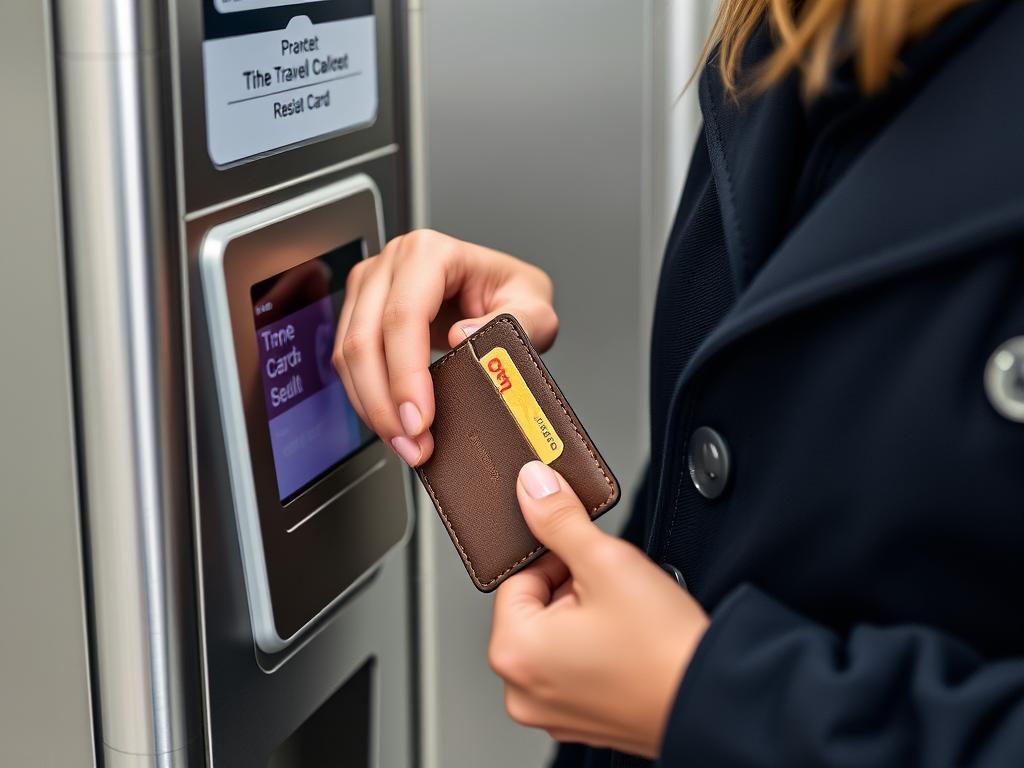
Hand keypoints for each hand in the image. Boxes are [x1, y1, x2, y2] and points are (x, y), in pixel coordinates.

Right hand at [332, 229, 556, 466]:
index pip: (404, 316)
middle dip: (385, 404)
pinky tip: (392, 425)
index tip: (420, 419)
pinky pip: (348, 363)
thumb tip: (463, 336)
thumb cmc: (512, 296)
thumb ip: (515, 320)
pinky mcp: (360, 311)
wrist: (495, 292)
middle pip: (366, 340)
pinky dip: (367, 400)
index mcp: (431, 253)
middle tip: (413, 444)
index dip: (406, 374)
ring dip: (373, 409)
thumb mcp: (535, 307)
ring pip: (348, 355)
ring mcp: (371, 286)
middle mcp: (393, 263)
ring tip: (407, 444)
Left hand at [489, 461, 709, 757]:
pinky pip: (574, 670)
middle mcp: (521, 691)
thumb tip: (532, 485)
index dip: (560, 560)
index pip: (519, 577)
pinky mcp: (580, 722)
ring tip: (626, 624)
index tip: (592, 563)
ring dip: (585, 620)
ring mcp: (550, 712)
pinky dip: (595, 653)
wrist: (714, 697)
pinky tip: (628, 648)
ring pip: (556, 639)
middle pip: (535, 609)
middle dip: (572, 591)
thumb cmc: (662, 645)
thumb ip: (559, 519)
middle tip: (615, 594)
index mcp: (513, 653)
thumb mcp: (605, 561)